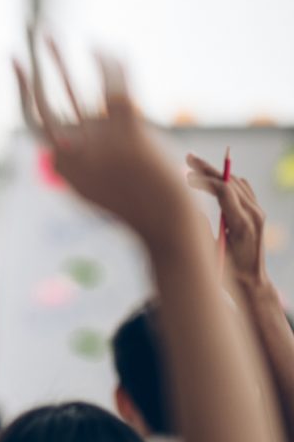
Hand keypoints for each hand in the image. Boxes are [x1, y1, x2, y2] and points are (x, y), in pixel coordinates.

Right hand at [13, 34, 192, 249]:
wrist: (165, 221)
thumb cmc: (132, 204)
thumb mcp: (92, 188)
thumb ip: (74, 163)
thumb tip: (63, 142)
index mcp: (60, 164)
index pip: (33, 119)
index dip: (23, 89)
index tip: (18, 65)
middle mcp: (74, 150)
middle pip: (43, 100)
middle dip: (32, 65)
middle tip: (26, 38)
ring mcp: (100, 140)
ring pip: (73, 86)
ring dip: (58, 56)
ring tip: (48, 33)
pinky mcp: (129, 129)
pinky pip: (113, 86)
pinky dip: (107, 63)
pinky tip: (101, 47)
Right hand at [186, 154, 266, 285]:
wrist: (251, 283)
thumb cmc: (227, 274)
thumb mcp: (210, 252)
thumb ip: (201, 228)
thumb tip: (187, 206)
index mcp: (243, 224)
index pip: (224, 190)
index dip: (203, 179)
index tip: (184, 176)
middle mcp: (254, 215)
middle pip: (230, 181)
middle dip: (207, 169)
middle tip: (187, 158)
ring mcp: (258, 213)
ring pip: (236, 182)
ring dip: (215, 173)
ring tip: (194, 166)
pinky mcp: (257, 213)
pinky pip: (242, 189)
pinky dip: (225, 180)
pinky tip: (211, 179)